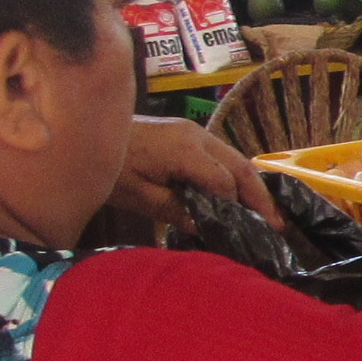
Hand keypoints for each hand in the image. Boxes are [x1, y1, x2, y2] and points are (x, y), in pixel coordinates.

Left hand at [113, 116, 278, 230]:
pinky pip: (220, 154)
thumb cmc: (108, 166)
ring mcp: (192, 131)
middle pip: (240, 165)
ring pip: (234, 158)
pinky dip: (235, 174)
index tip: (250, 230)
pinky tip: (238, 193)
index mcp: (184, 149)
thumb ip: (175, 208)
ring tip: (265, 212)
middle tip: (278, 223)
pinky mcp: (186, 132)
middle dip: (260, 195)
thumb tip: (206, 225)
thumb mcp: (138, 195)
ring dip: (251, 184)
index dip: (238, 207)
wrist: (83, 132)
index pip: (225, 181)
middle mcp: (196, 135)